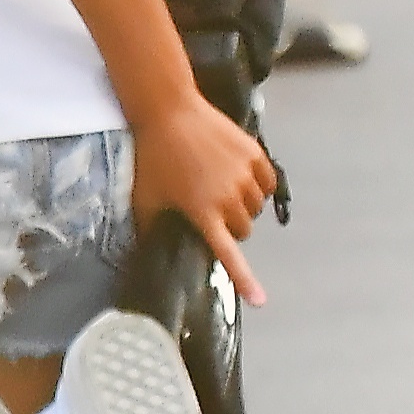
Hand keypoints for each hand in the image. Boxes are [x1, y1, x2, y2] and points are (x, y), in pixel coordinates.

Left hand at [130, 93, 276, 305]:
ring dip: (244, 206)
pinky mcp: (255, 154)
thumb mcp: (145, 198)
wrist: (171, 112)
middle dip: (231, 226)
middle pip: (244, 229)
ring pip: (256, 207)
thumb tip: (146, 251)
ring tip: (221, 190)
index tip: (261, 301)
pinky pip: (268, 182)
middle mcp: (229, 196)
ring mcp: (245, 174)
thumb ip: (150, 228)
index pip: (229, 253)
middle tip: (210, 210)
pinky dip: (260, 186)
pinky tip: (242, 178)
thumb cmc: (154, 157)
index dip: (245, 280)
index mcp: (203, 212)